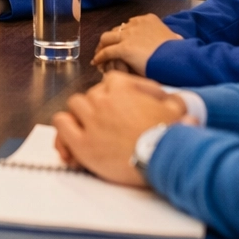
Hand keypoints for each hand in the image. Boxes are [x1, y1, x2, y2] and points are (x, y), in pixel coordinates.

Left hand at [51, 72, 190, 185]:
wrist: (161, 157)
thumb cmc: (169, 133)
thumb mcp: (177, 109)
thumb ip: (172, 99)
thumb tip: (174, 98)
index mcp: (121, 88)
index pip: (110, 81)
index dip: (117, 93)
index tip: (124, 104)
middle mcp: (101, 100)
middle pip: (91, 94)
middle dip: (99, 105)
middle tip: (109, 121)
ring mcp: (90, 121)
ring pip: (74, 106)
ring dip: (80, 114)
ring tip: (90, 127)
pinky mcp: (82, 143)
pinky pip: (61, 125)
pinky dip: (63, 128)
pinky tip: (72, 135)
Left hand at [90, 13, 181, 75]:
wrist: (177, 58)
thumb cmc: (178, 51)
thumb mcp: (175, 38)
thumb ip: (170, 37)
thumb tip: (176, 39)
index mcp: (148, 19)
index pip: (129, 24)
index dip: (123, 34)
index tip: (121, 41)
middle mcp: (136, 24)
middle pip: (116, 30)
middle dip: (110, 40)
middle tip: (105, 48)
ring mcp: (128, 35)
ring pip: (107, 38)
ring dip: (101, 47)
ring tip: (98, 56)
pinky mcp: (123, 48)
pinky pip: (106, 52)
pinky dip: (100, 57)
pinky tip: (97, 63)